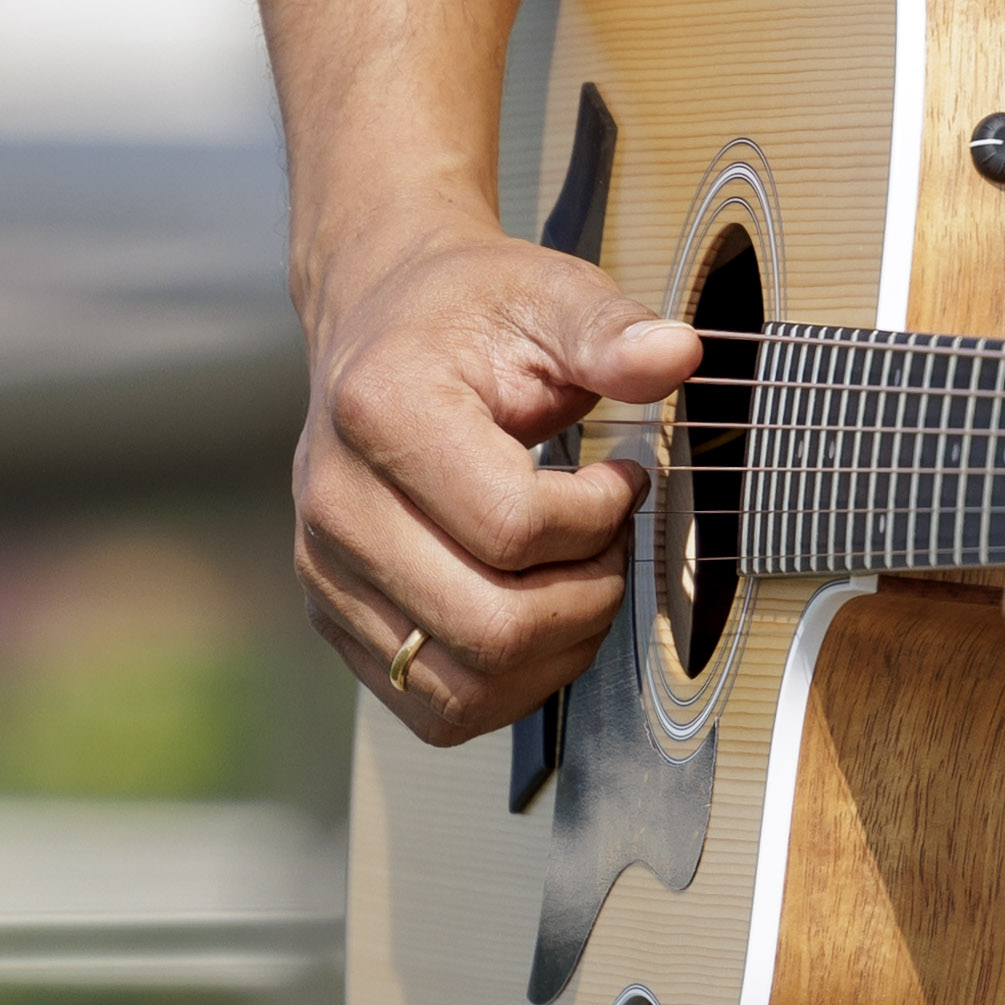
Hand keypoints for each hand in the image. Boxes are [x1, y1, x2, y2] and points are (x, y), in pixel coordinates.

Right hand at [292, 223, 705, 741]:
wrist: (379, 321)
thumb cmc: (464, 314)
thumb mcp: (546, 296)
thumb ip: (611, 330)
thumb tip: (678, 355)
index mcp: (381, 412)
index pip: (512, 528)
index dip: (597, 519)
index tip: (620, 481)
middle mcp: (337, 503)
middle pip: (489, 628)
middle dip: (586, 599)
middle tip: (609, 545)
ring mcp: (327, 571)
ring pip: (462, 688)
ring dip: (552, 653)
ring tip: (577, 582)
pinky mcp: (336, 618)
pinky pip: (434, 707)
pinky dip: (507, 686)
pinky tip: (537, 619)